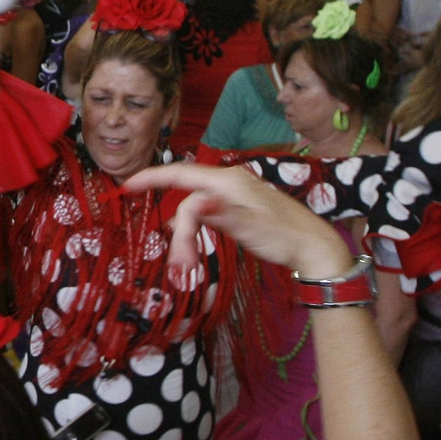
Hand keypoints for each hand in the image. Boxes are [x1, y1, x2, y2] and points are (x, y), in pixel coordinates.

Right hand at [123, 163, 348, 279]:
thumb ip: (220, 213)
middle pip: (187, 201)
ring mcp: (232, 195)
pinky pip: (206, 215)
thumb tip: (195, 204)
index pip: (181, 174)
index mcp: (228, 182)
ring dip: (187, 237)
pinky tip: (195, 249)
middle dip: (178, 232)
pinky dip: (196, 233)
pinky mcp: (236, 208)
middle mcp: (227, 183)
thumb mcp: (251, 226)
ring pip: (195, 211)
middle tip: (180, 264)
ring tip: (188, 265)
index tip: (127, 187)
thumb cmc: (284, 236)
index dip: (152, 178)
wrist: (313, 247)